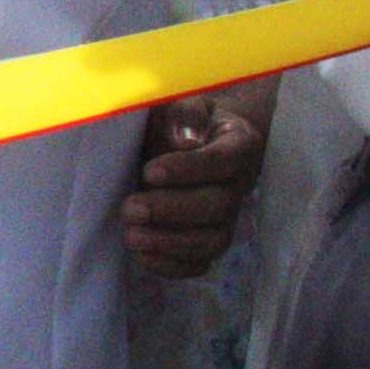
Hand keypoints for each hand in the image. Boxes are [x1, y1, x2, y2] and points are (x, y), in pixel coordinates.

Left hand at [124, 85, 269, 280]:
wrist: (189, 139)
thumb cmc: (183, 119)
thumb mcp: (183, 102)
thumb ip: (183, 116)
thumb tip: (183, 142)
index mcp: (237, 145)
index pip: (222, 161)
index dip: (188, 170)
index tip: (150, 172)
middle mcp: (238, 184)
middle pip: (217, 207)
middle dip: (172, 211)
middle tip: (131, 208)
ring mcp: (227, 216)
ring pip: (213, 240)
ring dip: (171, 244)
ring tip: (132, 237)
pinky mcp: (209, 238)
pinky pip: (202, 262)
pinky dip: (174, 266)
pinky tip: (142, 256)